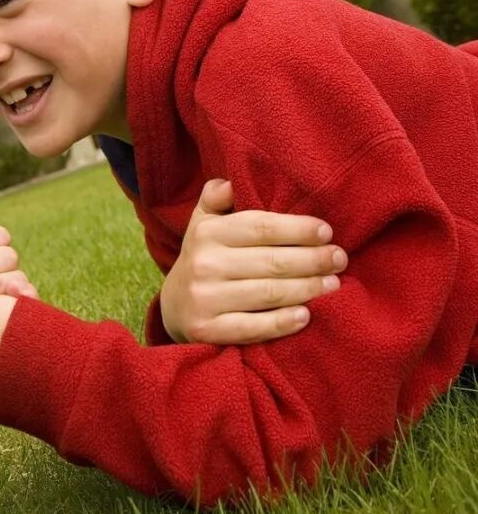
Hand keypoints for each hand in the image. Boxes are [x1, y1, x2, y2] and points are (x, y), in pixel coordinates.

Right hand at [162, 179, 347, 343]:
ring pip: (268, 293)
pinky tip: (306, 315)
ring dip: (307, 289)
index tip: (326, 232)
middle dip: (313, 260)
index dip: (298, 229)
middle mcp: (203, 264)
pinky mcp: (207, 330)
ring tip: (332, 284)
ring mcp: (204, 299)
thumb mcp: (203, 223)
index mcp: (207, 233)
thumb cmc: (204, 258)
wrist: (174, 307)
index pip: (261, 227)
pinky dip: (283, 322)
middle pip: (272, 261)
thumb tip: (231, 182)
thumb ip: (216, 198)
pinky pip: (253, 327)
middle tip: (339, 259)